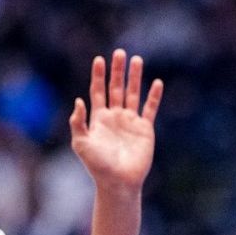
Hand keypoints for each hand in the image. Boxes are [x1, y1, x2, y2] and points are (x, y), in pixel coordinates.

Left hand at [70, 49, 163, 192]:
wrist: (118, 182)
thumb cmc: (97, 165)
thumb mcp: (81, 143)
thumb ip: (78, 122)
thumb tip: (78, 100)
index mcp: (98, 118)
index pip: (98, 91)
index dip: (98, 75)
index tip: (99, 59)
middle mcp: (114, 116)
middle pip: (116, 88)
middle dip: (117, 71)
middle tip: (119, 52)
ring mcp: (130, 122)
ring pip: (133, 94)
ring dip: (135, 77)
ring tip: (137, 60)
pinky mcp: (145, 129)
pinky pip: (150, 109)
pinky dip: (154, 96)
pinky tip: (157, 82)